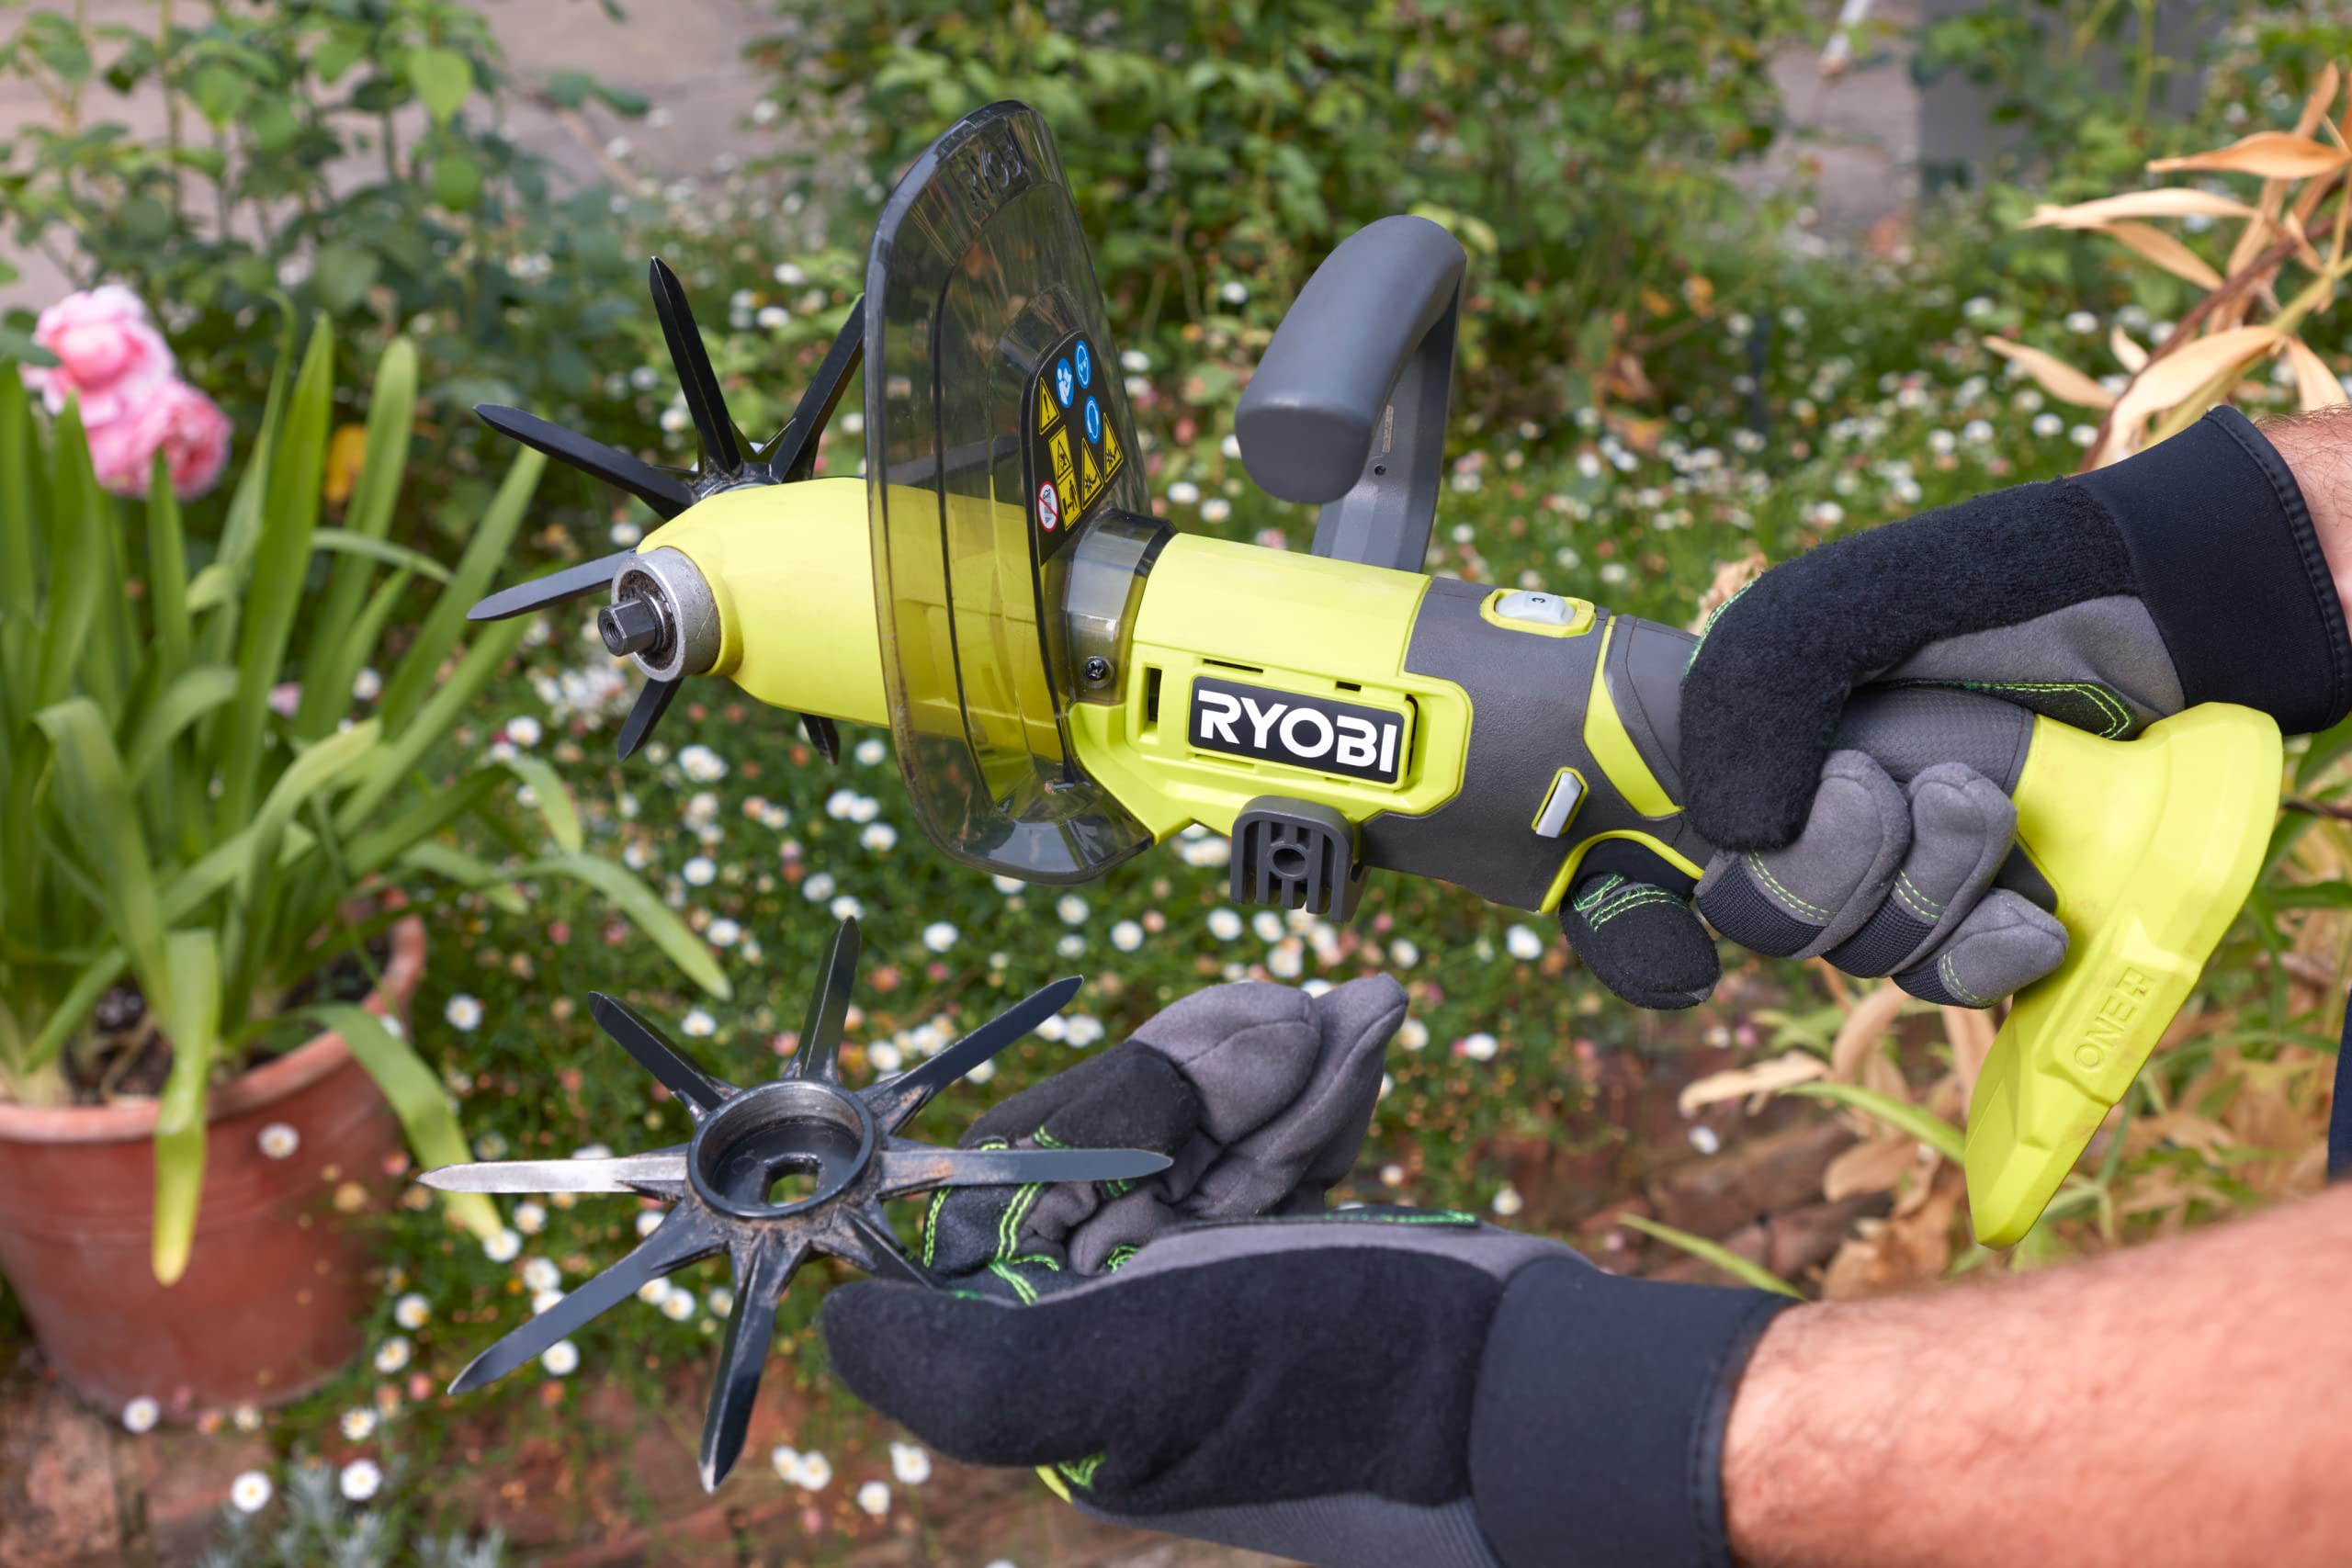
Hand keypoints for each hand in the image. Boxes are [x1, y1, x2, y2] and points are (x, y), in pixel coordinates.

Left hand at [821, 977, 1791, 1567]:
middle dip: (1205, 1092)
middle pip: (1109, 1139)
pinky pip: (1267, 1132)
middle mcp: (1126, 1323)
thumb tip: (839, 1320)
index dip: (1082, 1119)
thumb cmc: (1337, 1377)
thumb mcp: (1123, 1380)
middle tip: (1295, 1083)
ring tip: (1350, 1055)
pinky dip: (1316, 1096)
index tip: (1177, 1085)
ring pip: (1196, 1118)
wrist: (1538, 1382)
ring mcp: (1213, 1275)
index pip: (1012, 1191)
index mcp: (1064, 1365)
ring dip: (1277, 1085)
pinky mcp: (1292, 1242)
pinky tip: (1364, 1050)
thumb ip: (962, 1366)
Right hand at [1673, 407, 2351, 1005]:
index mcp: (1743, 752)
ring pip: (1859, 954)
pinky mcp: (1988, 901)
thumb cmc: (1975, 591)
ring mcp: (1899, 865)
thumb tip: (1737, 841)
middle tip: (1887, 787)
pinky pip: (1950, 980)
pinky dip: (1982, 959)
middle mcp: (1805, 814)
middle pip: (1758, 923)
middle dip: (1823, 874)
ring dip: (1923, 894)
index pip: (1633, 869)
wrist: (2150, 607)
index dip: (1627, 913)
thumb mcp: (1822, 614)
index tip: (1663, 878)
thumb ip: (1748, 703)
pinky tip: (2026, 921)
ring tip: (1979, 803)